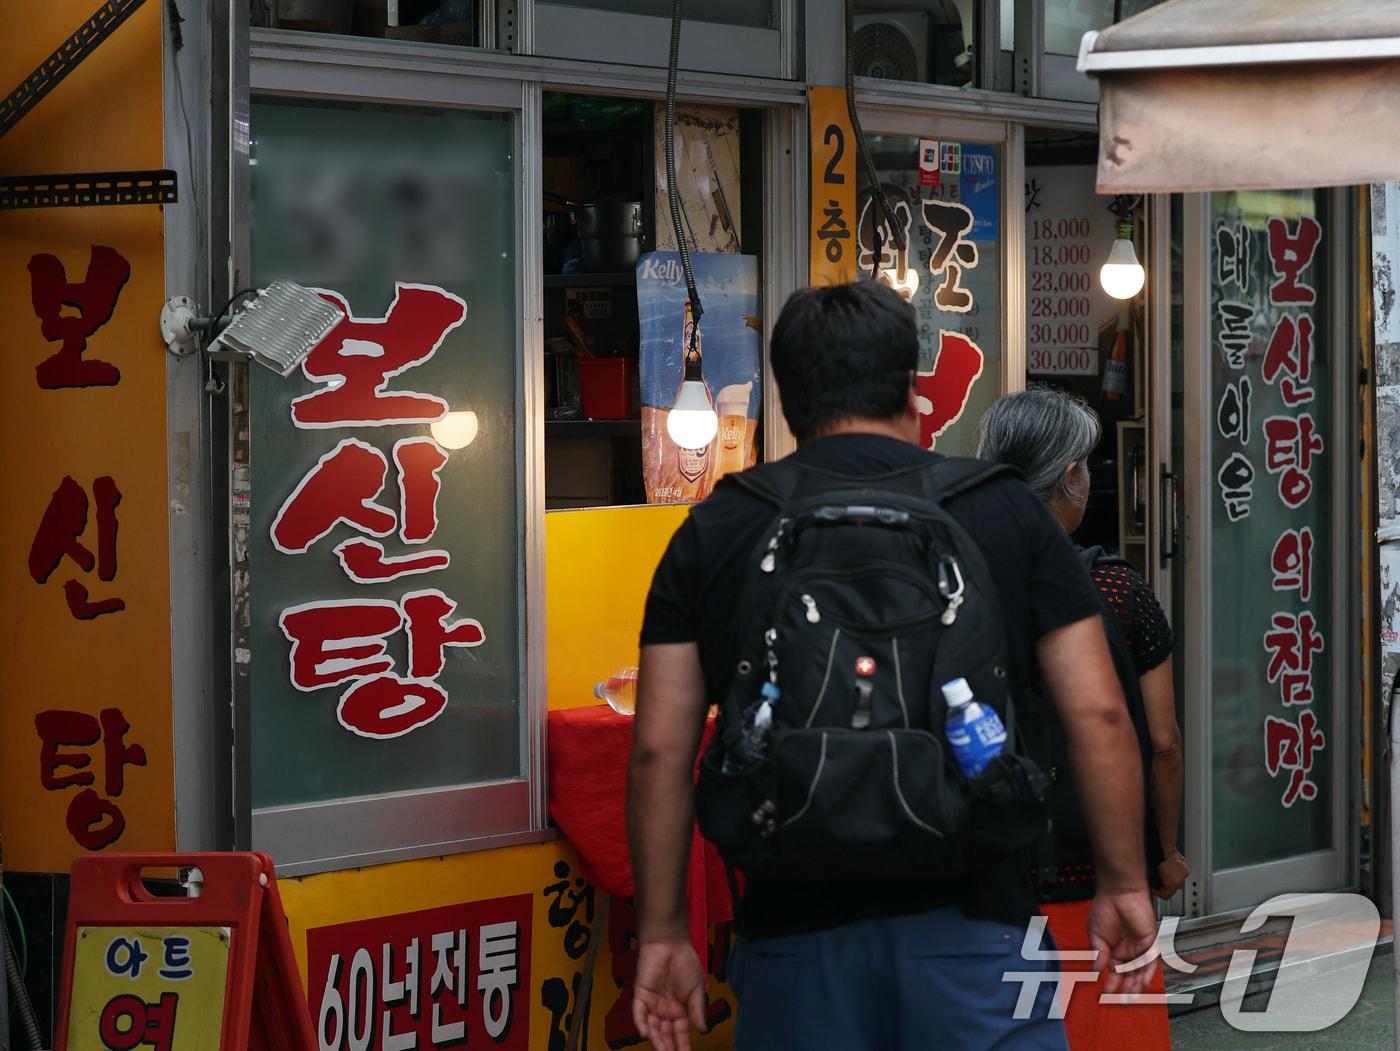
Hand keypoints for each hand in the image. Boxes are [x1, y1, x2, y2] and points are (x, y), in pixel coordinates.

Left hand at [632, 936, 707, 1050]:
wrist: (671, 943)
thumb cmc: (686, 962)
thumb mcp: (697, 988)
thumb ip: (698, 1009)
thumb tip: (703, 1029)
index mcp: (679, 1009)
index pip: (680, 1032)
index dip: (683, 1044)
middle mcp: (665, 1009)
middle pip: (665, 1033)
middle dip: (668, 1047)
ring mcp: (652, 1003)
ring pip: (652, 1027)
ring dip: (656, 1040)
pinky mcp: (641, 994)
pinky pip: (639, 1013)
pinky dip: (640, 1023)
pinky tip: (645, 1034)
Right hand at [1087, 888, 1159, 995]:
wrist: (1118, 892)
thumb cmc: (1105, 907)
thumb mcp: (1096, 934)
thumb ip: (1098, 953)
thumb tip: (1095, 970)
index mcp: (1114, 949)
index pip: (1114, 971)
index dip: (1111, 983)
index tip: (1106, 994)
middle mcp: (1128, 950)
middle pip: (1128, 974)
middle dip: (1125, 988)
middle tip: (1121, 1001)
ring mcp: (1139, 947)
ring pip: (1140, 971)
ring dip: (1136, 984)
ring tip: (1131, 996)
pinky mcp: (1150, 941)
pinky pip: (1151, 960)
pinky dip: (1147, 972)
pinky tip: (1141, 983)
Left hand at [1154, 850, 1189, 899]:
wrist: (1162, 846)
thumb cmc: (1155, 857)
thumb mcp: (1151, 874)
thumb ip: (1154, 883)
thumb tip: (1151, 886)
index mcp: (1173, 883)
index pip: (1166, 896)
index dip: (1157, 893)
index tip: (1152, 889)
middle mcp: (1181, 879)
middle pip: (1173, 890)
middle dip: (1165, 887)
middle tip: (1156, 883)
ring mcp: (1184, 872)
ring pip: (1178, 882)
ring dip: (1171, 880)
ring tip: (1162, 875)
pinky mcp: (1185, 866)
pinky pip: (1180, 874)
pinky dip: (1174, 873)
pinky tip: (1167, 869)